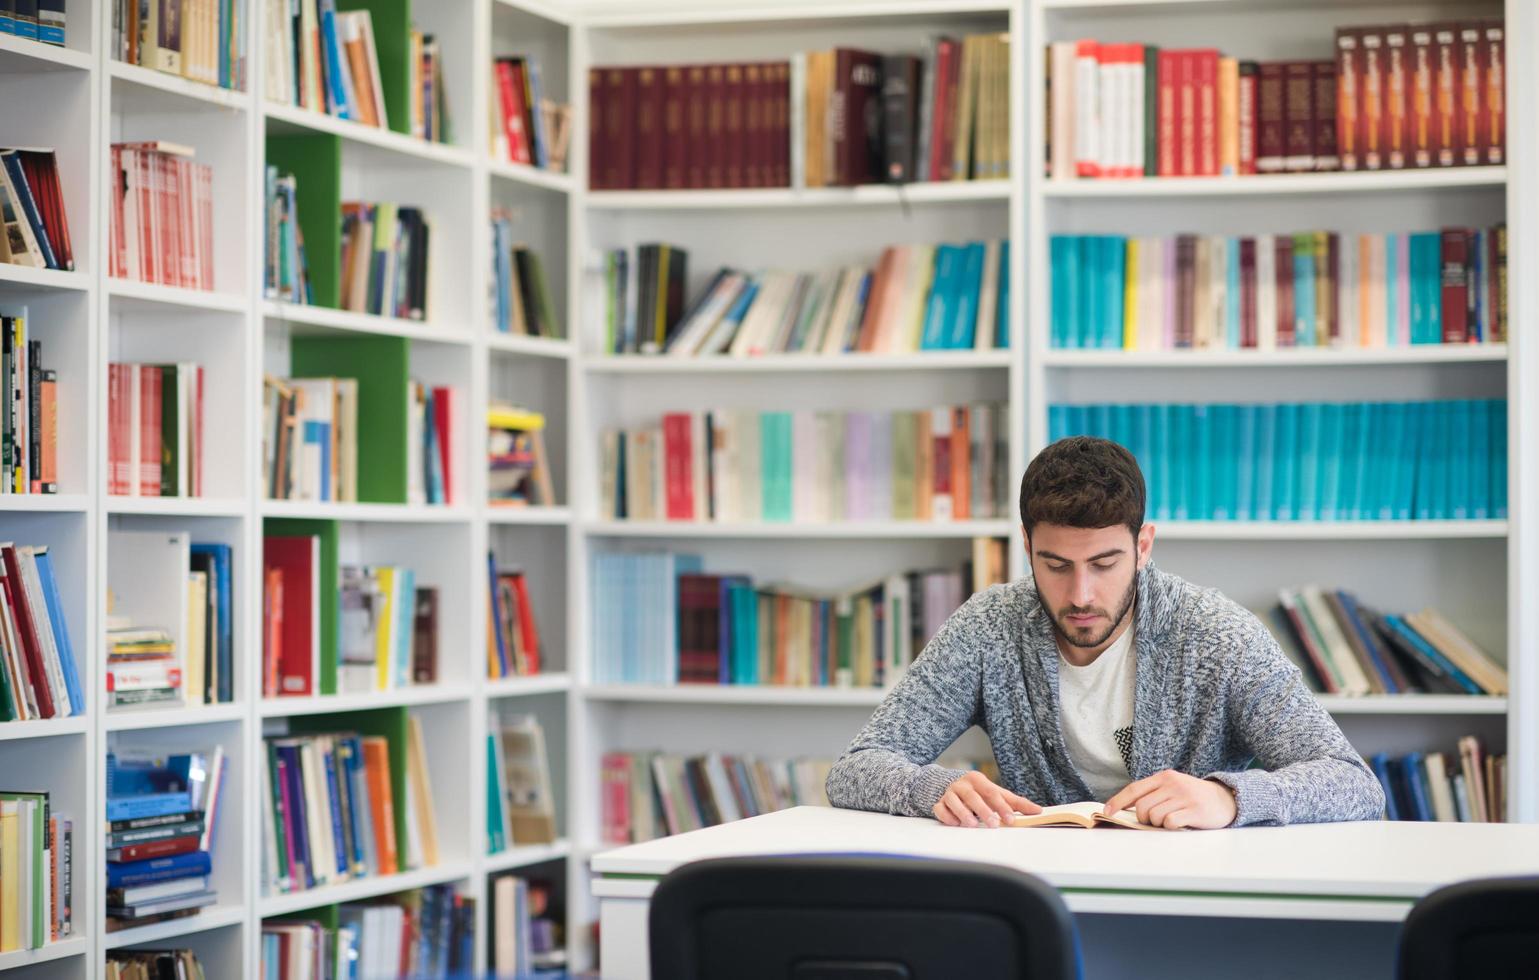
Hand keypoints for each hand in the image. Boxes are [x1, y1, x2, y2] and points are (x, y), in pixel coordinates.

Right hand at [933, 771, 1041, 827]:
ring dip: (963, 813)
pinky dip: (947, 816)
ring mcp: (949, 793)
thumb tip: (1038, 811)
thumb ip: (1016, 803)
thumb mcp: (997, 794)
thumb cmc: (979, 793)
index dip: (1002, 806)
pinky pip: (940, 808)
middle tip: (994, 824)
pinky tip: (955, 823)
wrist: (951, 786)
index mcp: (978, 780)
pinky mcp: (939, 803)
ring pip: (954, 801)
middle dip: (984, 811)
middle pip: (973, 797)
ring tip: (972, 824)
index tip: (1010, 819)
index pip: (992, 793)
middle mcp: (963, 785)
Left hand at [1104, 770, 1237, 829]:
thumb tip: (1126, 808)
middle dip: (1144, 819)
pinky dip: (1171, 827)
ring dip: (1159, 824)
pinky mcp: (1194, 810)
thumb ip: (1153, 793)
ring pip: (1155, 816)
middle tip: (1156, 820)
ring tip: (1172, 820)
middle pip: (1142, 807)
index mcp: (1164, 777)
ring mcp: (1184, 796)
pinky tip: (1181, 823)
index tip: (1107, 812)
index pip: (1134, 789)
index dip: (1118, 801)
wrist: (1225, 799)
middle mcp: (1172, 784)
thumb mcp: (1173, 787)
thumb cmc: (1192, 797)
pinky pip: (1170, 823)